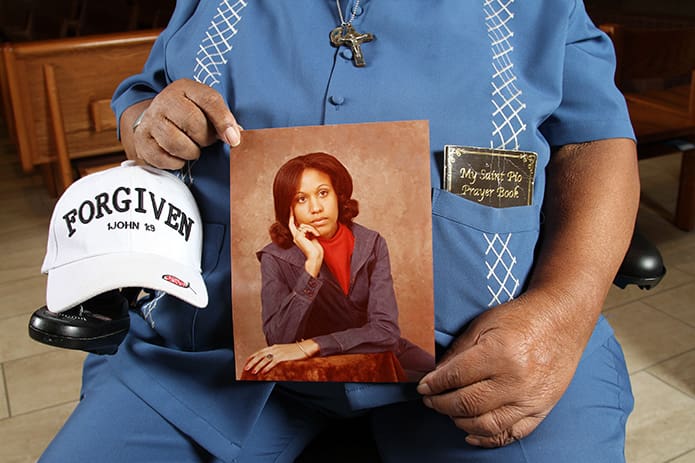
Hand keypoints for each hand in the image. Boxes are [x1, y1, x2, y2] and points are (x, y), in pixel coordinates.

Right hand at [123, 78, 241, 168]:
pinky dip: (176, 162)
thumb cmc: (189, 116)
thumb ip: (223, 120)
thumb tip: (235, 137)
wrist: (155, 121)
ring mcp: (151, 120)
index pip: (209, 100)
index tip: (234, 139)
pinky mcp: (142, 140)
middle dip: (205, 138)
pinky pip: (164, 158)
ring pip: (177, 143)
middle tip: (204, 140)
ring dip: (191, 152)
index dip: (224, 121)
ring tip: (192, 147)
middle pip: (194, 124)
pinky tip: (179, 155)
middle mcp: (165, 100)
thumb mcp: (206, 109)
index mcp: (185, 88)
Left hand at [243, 340, 317, 374]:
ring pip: (265, 359)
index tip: (246, 363)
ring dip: (258, 365)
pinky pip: (273, 362)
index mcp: (274, 347)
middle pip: (260, 355)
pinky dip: (267, 367)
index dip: (252, 357)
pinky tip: (263, 372)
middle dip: (252, 362)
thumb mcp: (283, 351)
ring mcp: (279, 352)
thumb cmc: (295, 351)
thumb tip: (269, 362)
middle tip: (246, 368)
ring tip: (253, 371)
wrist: (306, 347)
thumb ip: (276, 355)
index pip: (259, 352)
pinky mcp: (284, 357)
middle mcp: (274, 348)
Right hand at [289, 211, 323, 276]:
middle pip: (296, 223)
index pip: (293, 225)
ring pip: (303, 225)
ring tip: (316, 235)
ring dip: (312, 229)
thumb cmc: (316, 249)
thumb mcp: (313, 237)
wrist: (315, 256)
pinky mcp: (298, 237)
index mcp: (298, 237)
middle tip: (301, 217)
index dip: (292, 217)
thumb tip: (310, 225)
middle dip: (298, 220)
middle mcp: (295, 237)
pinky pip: (305, 227)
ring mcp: (296, 237)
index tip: (292, 208)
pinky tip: (315, 236)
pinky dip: (312, 230)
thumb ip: (309, 231)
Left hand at [416, 292, 584, 447]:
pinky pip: (511, 434)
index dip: (433, 385)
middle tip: (430, 400)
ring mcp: (530, 398)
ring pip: (486, 425)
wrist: (561, 320)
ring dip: (460, 422)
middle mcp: (515, 380)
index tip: (422, 387)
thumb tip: (435, 376)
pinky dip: (487, 438)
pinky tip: (471, 432)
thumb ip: (458, 352)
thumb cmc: (521, 319)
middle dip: (441, 404)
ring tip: (449, 412)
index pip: (455, 377)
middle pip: (467, 404)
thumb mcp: (483, 325)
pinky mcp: (541, 409)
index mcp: (499, 354)